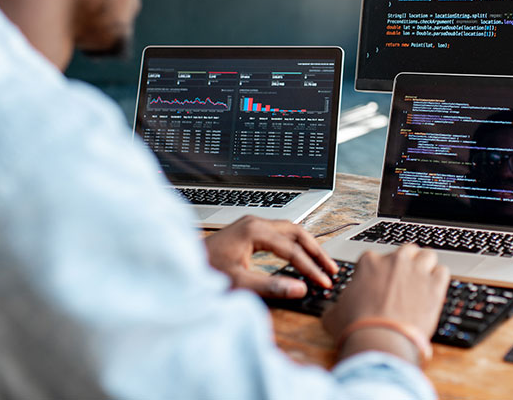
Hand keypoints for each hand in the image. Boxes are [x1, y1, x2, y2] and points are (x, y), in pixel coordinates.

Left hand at [203, 216, 338, 298]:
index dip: (311, 267)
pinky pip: (280, 233)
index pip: (292, 249)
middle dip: (316, 251)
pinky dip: (294, 244)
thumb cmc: (204, 271)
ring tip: (322, 263)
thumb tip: (300, 289)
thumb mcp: (239, 283)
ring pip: (290, 230)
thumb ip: (271, 286)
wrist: (181, 264)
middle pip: (297, 232)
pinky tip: (300, 256)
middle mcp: (255, 223)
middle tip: (331, 269)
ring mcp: (251, 225)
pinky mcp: (248, 231)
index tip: (324, 282)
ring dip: (307, 246)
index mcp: (254, 231)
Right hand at [322, 244, 448, 361]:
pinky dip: (439, 280)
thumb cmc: (356, 327)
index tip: (382, 284)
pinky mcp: (435, 285)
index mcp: (369, 262)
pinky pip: (443, 271)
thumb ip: (336, 305)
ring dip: (425, 266)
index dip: (380, 272)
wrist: (379, 340)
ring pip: (427, 255)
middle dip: (406, 263)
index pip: (378, 257)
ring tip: (422, 283)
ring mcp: (416, 270)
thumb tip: (334, 310)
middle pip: (406, 251)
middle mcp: (394, 260)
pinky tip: (434, 291)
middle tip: (404, 281)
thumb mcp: (334, 314)